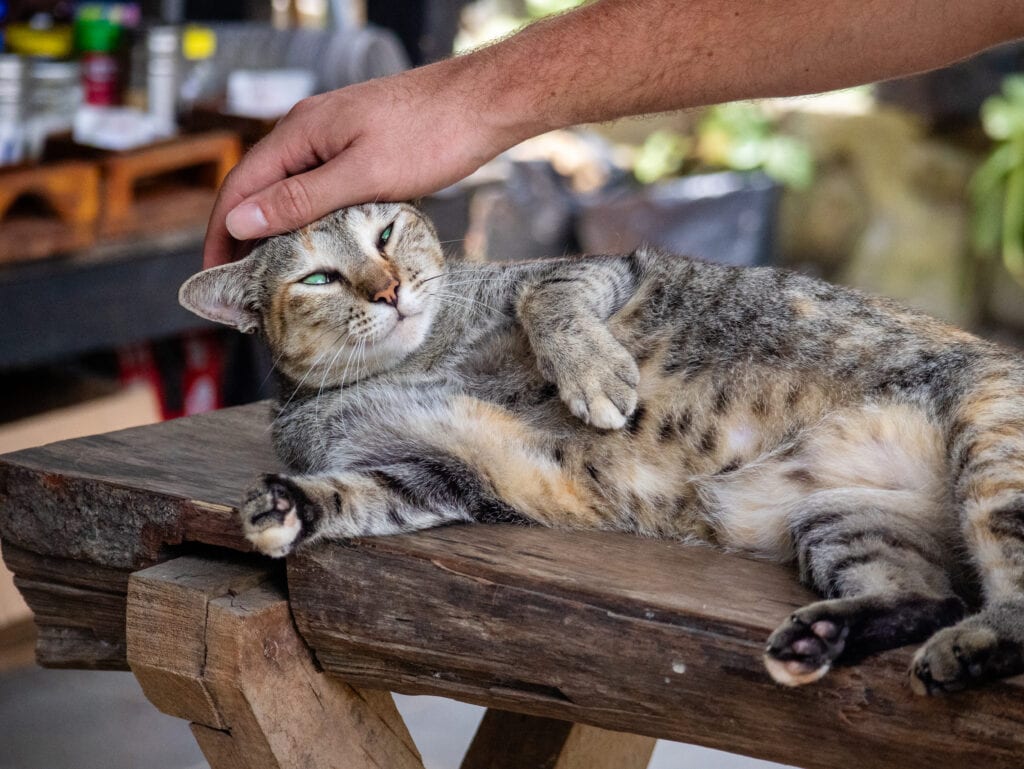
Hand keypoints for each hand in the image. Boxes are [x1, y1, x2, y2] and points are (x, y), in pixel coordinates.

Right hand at [202, 62, 510, 267]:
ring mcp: (334, 140)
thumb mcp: (362, 175)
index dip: (221, 234)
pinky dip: (309, 220)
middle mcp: (309, 132)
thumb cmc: (430, 134)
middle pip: (260, 190)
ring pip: (291, 191)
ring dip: (277, 231)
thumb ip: (301, 199)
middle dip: (244, 238)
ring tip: (274, 277)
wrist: (482, 104)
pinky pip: (319, 189)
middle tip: (244, 289)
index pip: (240, 186)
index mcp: (299, 133)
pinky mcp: (359, 150)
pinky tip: (317, 246)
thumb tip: (241, 221)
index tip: (215, 277)